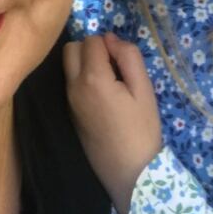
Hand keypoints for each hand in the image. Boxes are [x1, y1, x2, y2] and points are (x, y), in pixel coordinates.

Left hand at [64, 33, 161, 213]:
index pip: (91, 40)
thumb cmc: (142, 131)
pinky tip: (103, 96)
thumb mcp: (144, 90)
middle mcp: (73, 86)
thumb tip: (110, 38)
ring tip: (110, 81)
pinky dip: (82, 79)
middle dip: (90, 48)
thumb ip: (128, 57)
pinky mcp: (69, 113)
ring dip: (84, 63)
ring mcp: (68, 101)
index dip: (109, 44)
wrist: (130, 175)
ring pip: (68, 65)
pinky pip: (70, 83)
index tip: (123, 62)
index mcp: (92, 78)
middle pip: (71, 48)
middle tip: (114, 67)